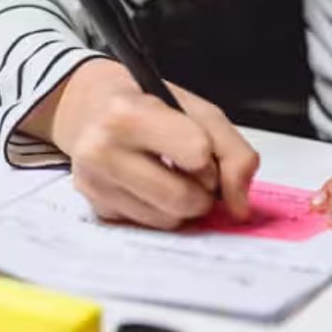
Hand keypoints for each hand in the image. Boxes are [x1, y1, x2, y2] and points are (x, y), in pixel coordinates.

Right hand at [25, 59, 259, 229]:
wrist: (91, 106)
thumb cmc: (149, 105)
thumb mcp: (197, 110)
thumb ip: (233, 152)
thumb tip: (240, 206)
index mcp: (129, 113)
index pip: (196, 153)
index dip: (208, 157)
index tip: (199, 150)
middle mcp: (102, 149)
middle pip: (183, 198)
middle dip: (201, 191)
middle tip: (192, 172)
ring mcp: (94, 183)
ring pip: (167, 220)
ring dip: (182, 205)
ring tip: (169, 177)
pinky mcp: (95, 208)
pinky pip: (148, 227)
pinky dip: (159, 211)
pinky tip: (147, 186)